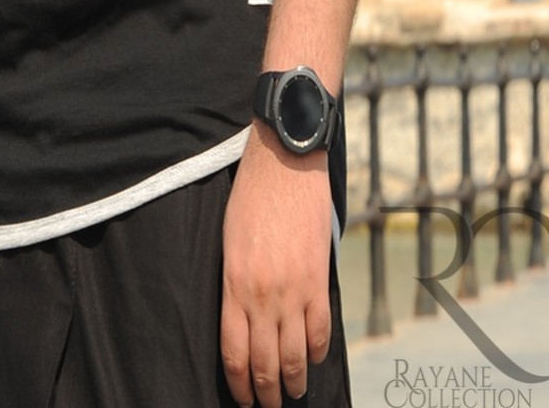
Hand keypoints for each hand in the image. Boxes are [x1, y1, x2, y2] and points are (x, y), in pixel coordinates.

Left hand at [220, 122, 332, 406]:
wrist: (284, 165)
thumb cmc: (249, 197)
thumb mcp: (229, 242)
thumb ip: (234, 283)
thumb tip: (243, 317)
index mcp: (233, 286)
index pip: (235, 352)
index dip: (239, 384)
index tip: (243, 398)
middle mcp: (261, 296)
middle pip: (264, 362)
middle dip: (266, 393)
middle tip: (269, 405)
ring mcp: (292, 291)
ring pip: (294, 355)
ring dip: (294, 381)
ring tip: (294, 393)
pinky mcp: (317, 280)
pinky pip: (319, 329)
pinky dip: (316, 351)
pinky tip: (312, 359)